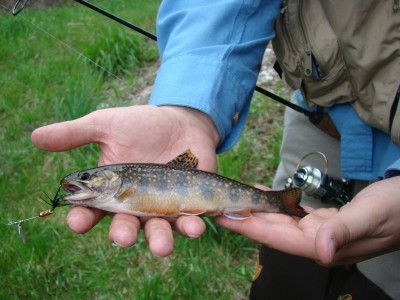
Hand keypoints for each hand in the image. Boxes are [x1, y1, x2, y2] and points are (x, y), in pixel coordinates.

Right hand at [31, 105, 219, 255]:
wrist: (182, 123)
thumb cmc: (142, 125)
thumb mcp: (107, 125)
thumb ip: (76, 133)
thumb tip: (35, 137)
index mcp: (111, 191)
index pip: (91, 210)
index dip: (82, 217)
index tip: (77, 222)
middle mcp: (134, 205)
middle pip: (125, 227)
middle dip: (123, 234)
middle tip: (122, 238)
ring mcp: (162, 208)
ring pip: (157, 231)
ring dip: (160, 240)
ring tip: (163, 246)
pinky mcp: (188, 205)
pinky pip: (190, 221)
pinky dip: (193, 226)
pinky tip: (197, 226)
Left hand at [217, 177, 399, 265]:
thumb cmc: (396, 210)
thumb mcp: (371, 216)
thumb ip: (344, 232)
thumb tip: (321, 252)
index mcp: (322, 244)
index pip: (275, 236)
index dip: (247, 226)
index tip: (223, 216)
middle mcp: (316, 242)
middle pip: (271, 229)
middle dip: (244, 217)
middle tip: (218, 204)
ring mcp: (320, 233)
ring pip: (280, 222)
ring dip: (256, 210)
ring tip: (233, 198)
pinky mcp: (325, 222)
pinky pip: (292, 214)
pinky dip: (276, 204)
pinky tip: (263, 195)